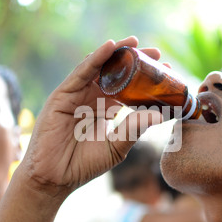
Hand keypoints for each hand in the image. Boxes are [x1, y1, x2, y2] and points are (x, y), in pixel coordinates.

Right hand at [16, 36, 162, 196]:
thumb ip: (134, 128)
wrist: (55, 178)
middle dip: (134, 61)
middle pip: (115, 74)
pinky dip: (95, 59)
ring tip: (135, 43)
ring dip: (116, 53)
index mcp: (105, 109)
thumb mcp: (116, 145)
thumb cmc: (84, 164)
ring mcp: (76, 95)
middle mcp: (91, 98)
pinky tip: (110, 47)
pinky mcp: (62, 95)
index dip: (145, 79)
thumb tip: (159, 115)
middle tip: (156, 53)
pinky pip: (81, 73)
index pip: (128, 89)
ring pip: (98, 68)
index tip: (167, 72)